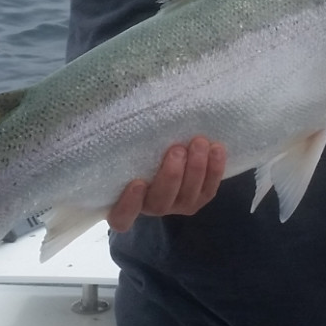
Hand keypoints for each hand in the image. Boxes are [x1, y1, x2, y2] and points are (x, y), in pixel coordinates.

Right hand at [107, 135, 227, 231]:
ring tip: (199, 143)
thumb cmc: (139, 147)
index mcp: (124, 201)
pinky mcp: (198, 199)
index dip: (128, 205)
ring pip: (186, 198)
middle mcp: (150, 206)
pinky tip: (217, 149)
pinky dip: (214, 171)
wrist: (171, 149)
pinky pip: (208, 191)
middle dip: (171, 176)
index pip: (121, 217)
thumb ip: (121, 141)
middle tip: (176, 150)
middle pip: (159, 203)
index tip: (137, 183)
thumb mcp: (128, 146)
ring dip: (195, 170)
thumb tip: (108, 108)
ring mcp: (176, 205)